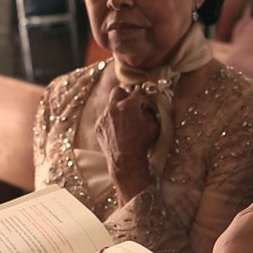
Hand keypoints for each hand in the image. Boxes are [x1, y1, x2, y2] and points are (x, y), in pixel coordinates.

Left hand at [96, 85, 159, 202]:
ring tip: (125, 119)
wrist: (126, 162)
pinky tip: (119, 129)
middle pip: (118, 90)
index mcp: (129, 105)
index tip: (143, 97)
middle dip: (125, 94)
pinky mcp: (98, 126)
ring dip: (118, 108)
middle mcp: (113, 108)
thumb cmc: (142, 144)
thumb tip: (146, 104)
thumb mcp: (153, 125)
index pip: (136, 91)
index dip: (142, 94)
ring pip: (110, 105)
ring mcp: (104, 117)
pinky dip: (112, 120)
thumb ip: (150, 110)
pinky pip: (105, 117)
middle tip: (131, 101)